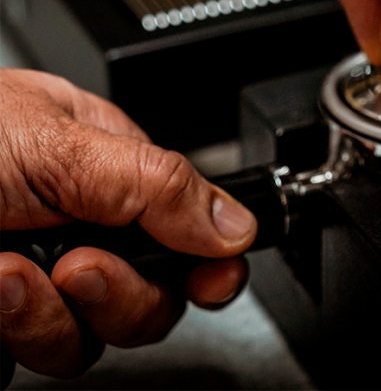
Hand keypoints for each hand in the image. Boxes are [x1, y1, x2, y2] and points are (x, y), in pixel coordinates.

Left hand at [0, 69, 255, 379]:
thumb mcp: (59, 144)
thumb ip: (156, 183)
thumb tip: (235, 223)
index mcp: (108, 169)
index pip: (188, 225)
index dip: (209, 261)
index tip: (212, 282)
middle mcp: (78, 226)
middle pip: (148, 295)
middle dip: (119, 292)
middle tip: (80, 267)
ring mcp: (34, 280)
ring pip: (88, 338)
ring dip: (48, 312)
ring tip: (5, 273)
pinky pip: (22, 359)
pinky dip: (3, 333)